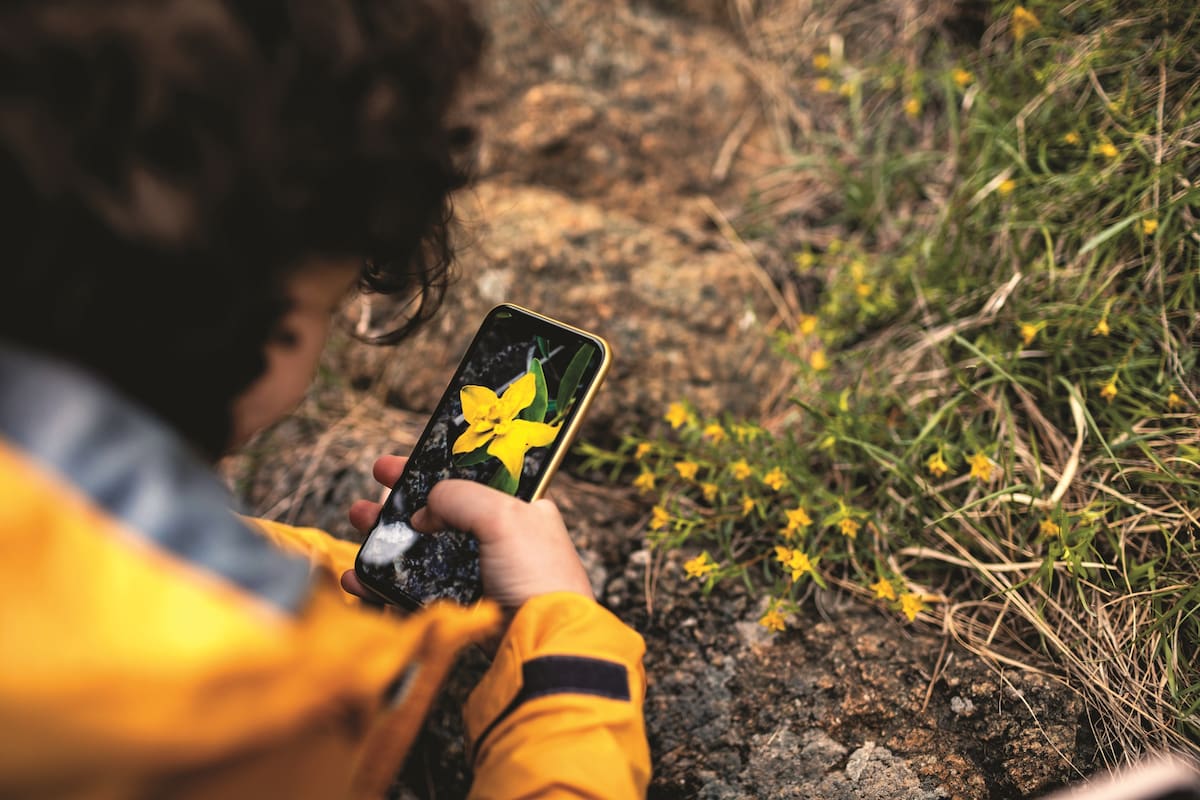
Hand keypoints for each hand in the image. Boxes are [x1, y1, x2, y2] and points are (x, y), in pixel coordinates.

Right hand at [341, 455, 593, 612]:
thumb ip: (460, 497)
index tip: (392, 468)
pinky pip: (413, 588)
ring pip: (419, 550)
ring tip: (358, 526)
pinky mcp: (461, 605)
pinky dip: (383, 582)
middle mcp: (497, 538)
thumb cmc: (537, 575)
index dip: (427, 470)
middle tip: (368, 500)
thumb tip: (425, 510)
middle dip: (396, 504)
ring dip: (384, 538)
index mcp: (518, 508)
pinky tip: (359, 577)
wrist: (542, 640)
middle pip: (435, 514)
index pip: (466, 479)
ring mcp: (477, 573)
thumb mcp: (503, 516)